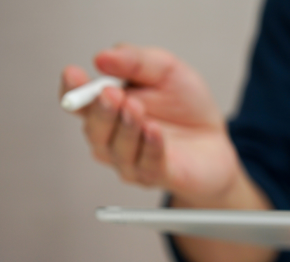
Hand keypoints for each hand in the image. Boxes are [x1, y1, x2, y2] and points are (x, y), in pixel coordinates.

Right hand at [60, 44, 254, 207]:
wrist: (216, 138)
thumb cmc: (186, 106)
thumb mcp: (167, 70)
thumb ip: (136, 61)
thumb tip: (103, 57)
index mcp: (109, 107)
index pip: (77, 101)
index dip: (72, 89)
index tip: (74, 73)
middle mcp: (113, 137)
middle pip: (94, 128)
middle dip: (101, 110)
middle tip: (111, 94)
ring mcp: (131, 161)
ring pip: (117, 149)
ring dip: (126, 128)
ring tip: (136, 108)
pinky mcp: (157, 176)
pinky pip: (147, 165)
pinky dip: (149, 147)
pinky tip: (153, 130)